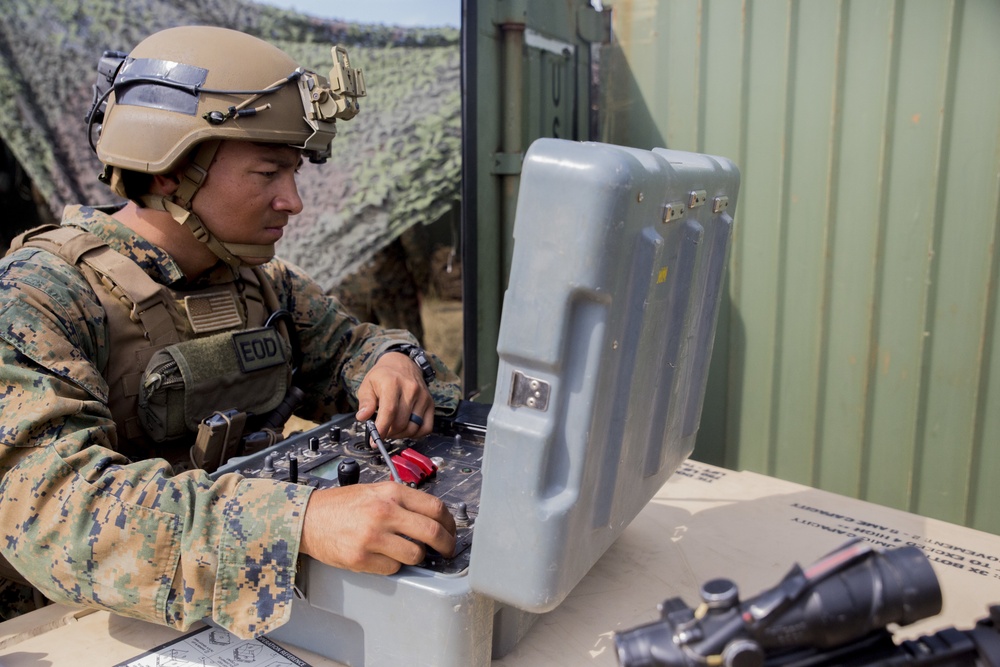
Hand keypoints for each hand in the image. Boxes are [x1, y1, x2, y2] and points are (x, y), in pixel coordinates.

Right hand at [298, 482, 455, 573]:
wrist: (307, 518)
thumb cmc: (341, 505)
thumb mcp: (375, 491)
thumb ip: (403, 501)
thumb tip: (433, 518)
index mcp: (391, 493)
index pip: (435, 508)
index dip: (450, 523)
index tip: (451, 531)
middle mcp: (384, 513)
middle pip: (432, 532)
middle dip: (446, 545)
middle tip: (447, 550)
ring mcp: (372, 537)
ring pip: (416, 555)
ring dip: (417, 556)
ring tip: (407, 551)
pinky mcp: (361, 558)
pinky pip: (393, 568)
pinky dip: (394, 565)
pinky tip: (384, 556)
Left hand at [355, 351, 433, 438]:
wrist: (402, 364)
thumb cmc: (383, 376)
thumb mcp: (367, 384)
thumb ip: (365, 401)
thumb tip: (362, 417)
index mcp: (392, 383)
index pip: (389, 411)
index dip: (381, 429)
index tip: (374, 441)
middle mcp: (411, 389)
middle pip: (401, 422)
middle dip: (388, 432)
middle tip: (382, 431)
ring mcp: (423, 397)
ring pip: (413, 427)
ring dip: (401, 434)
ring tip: (392, 429)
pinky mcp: (431, 403)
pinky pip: (426, 427)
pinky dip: (415, 433)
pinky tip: (406, 428)